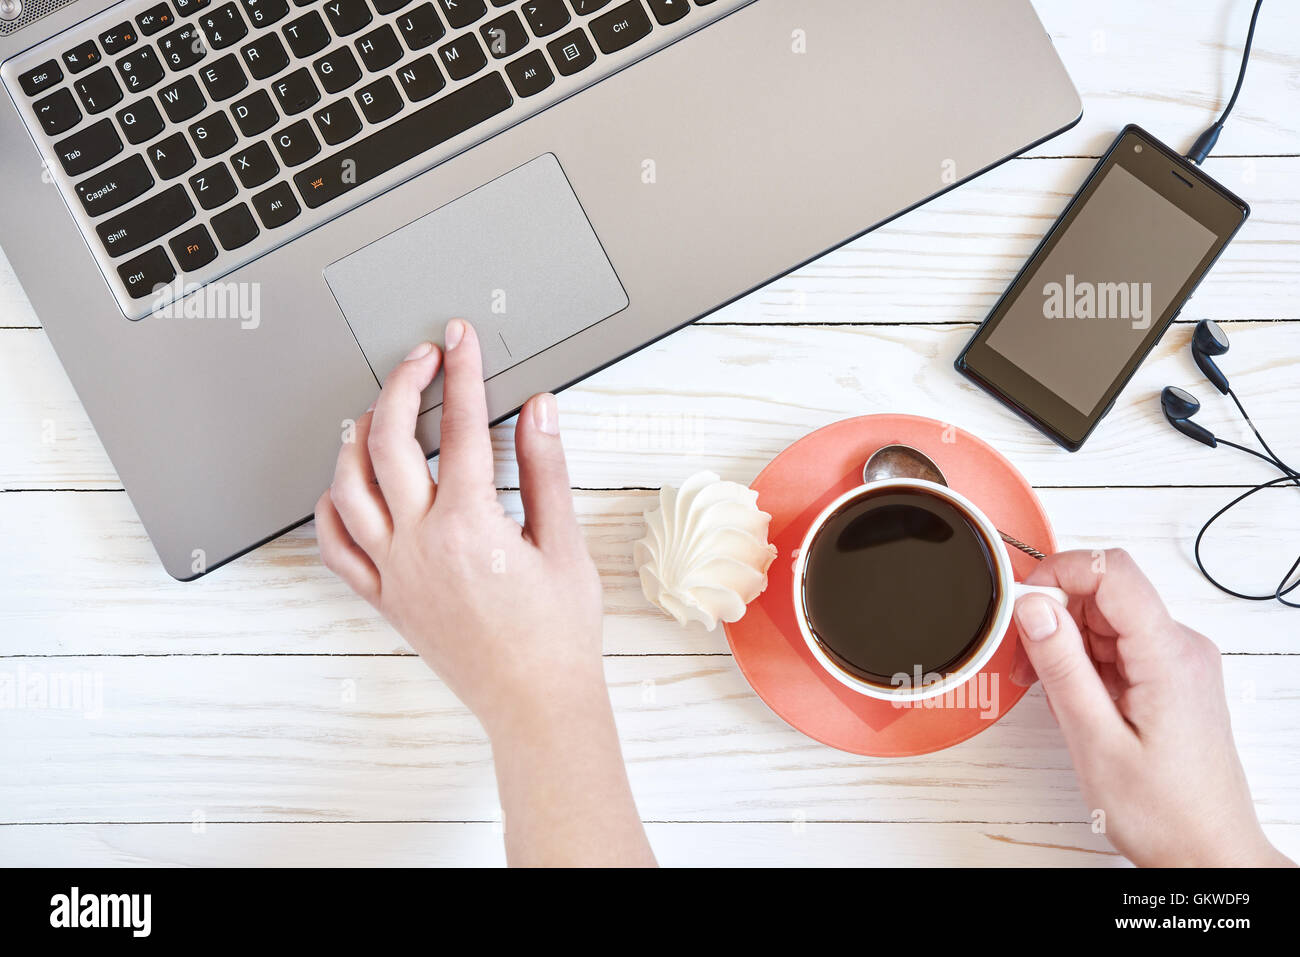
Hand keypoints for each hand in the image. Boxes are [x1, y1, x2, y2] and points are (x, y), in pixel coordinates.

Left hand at [315, 319, 653, 865]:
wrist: (536, 702)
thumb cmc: (557, 634)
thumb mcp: (564, 544)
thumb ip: (545, 471)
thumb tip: (538, 411)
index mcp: (469, 524)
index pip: (460, 426)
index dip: (462, 372)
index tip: (460, 339)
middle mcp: (420, 543)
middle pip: (390, 441)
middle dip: (402, 385)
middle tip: (423, 358)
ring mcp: (394, 572)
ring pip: (348, 487)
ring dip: (358, 437)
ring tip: (379, 409)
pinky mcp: (384, 599)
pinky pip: (335, 547)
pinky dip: (330, 507)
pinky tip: (343, 486)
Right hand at [1010, 548, 1292, 867]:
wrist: (1208, 853)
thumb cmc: (1164, 812)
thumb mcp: (1095, 740)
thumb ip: (1063, 667)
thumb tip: (1034, 607)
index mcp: (1169, 657)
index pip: (1112, 572)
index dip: (1060, 574)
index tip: (1023, 605)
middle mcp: (1181, 649)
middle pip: (1104, 595)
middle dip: (1055, 619)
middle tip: (1026, 665)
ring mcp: (1178, 663)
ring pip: (1106, 622)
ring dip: (1067, 647)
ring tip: (1055, 699)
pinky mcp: (1170, 678)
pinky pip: (1117, 649)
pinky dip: (1086, 667)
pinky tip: (1078, 705)